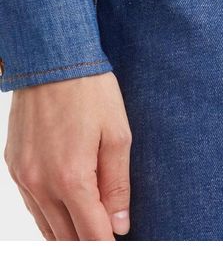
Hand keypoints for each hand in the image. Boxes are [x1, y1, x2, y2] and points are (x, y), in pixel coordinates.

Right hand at [3, 72, 131, 239]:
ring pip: (46, 226)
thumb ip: (118, 184)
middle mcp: (41, 183)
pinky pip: (32, 205)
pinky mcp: (14, 165)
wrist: (53, 61)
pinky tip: (67, 210)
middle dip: (88, 243)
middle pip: (66, 238)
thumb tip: (119, 225)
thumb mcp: (117, 135)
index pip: (91, 234)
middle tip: (108, 238)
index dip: (108, 247)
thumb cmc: (90, 92)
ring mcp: (23, 176)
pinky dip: (49, 215)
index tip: (120, 248)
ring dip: (68, 235)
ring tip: (91, 230)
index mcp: (71, 178)